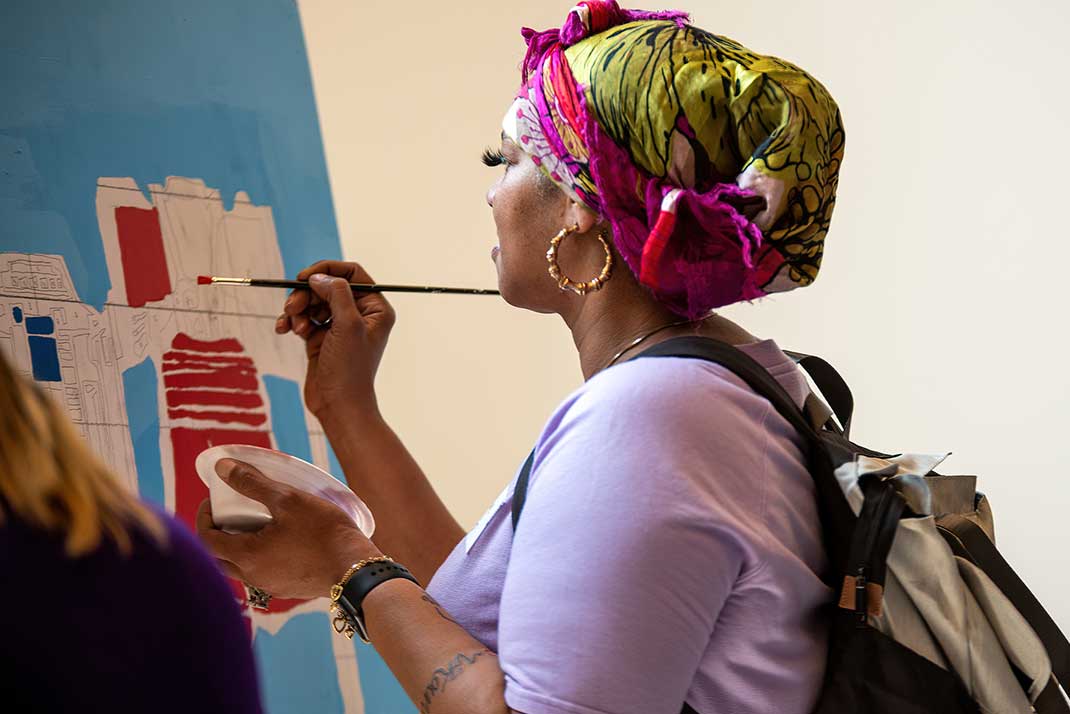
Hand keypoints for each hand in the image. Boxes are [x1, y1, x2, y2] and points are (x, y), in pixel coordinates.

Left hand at [195, 458, 379, 599]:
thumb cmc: (323, 532)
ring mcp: (271, 587)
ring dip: (239, 547)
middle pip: (218, 558)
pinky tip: (280, 541)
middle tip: (228, 513)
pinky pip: (262, 574)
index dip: (204, 517)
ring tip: (256, 524)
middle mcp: (253, 577)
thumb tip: (222, 467)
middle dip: (217, 535)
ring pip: (240, 568)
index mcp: (247, 556)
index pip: (207, 539)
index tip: (214, 499)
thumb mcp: (287, 499)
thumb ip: (252, 483)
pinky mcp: (288, 589)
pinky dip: (259, 557)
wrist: (356, 569)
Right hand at [275, 261, 395, 417]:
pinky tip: (284, 329)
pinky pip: (304, 318)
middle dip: (306, 294)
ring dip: (298, 309)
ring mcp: (339, 326)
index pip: (353, 273)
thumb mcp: (348, 325)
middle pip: (328, 286)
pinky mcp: (322, 338)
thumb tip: (320, 277)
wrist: (338, 405)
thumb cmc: (350, 370)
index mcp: (375, 309)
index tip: (305, 278)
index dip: (327, 271)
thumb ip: (337, 294)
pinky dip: (292, 321)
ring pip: (313, 301)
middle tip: (292, 306)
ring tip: (293, 325)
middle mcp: (360, 314)